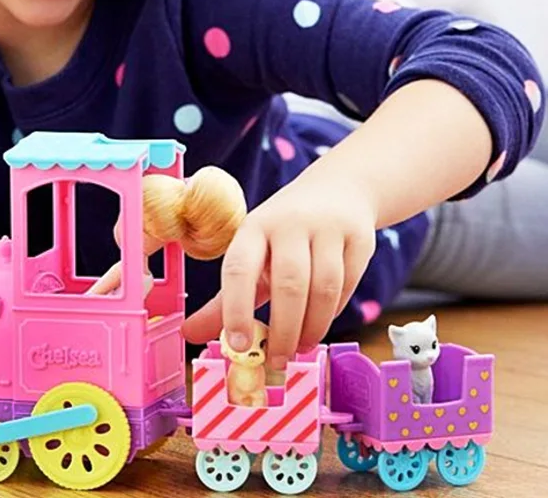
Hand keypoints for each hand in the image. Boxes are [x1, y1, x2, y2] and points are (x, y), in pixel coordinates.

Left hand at [182, 171, 376, 368]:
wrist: (338, 190)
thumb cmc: (284, 234)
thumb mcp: (253, 255)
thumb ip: (225, 298)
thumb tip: (189, 333)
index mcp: (254, 227)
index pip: (239, 268)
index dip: (236, 309)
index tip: (237, 346)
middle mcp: (289, 223)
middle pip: (289, 283)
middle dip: (283, 329)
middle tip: (278, 359)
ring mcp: (327, 227)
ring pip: (324, 287)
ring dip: (313, 326)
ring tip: (301, 347)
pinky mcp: (359, 237)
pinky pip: (348, 284)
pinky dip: (335, 311)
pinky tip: (322, 321)